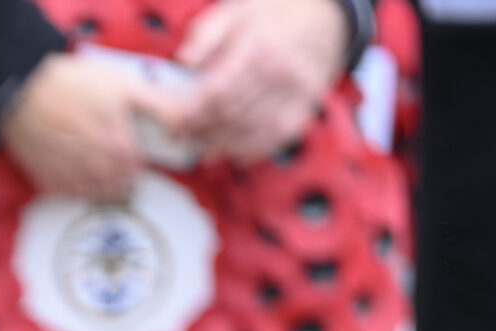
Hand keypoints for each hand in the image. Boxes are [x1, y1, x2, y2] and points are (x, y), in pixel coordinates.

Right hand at [0, 53, 190, 200]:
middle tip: (118, 165)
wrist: (22, 91)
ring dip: (102, 187)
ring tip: (100, 172)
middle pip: (120, 188)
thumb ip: (160, 107)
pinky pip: (69, 195)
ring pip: (96, 196)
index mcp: (122, 151)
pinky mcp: (49, 181)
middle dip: (123, 178)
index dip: (139, 161)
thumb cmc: (74, 84)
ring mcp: (73, 179)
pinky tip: (75, 173)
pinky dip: (75, 188)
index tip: (134, 154)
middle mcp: (100, 172)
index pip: (140, 171)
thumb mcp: (126, 86)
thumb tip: (183, 127)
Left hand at [173, 0, 352, 162]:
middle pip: (231, 114)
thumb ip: (206, 34)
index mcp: (260, 45)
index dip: (191, 112)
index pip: (218, 91)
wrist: (322, 20)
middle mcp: (282, 73)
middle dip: (199, 129)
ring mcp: (296, 96)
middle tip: (179, 134)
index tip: (172, 121)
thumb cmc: (273, 14)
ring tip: (197, 145)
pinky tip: (228, 151)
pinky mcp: (303, 111)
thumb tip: (183, 60)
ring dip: (219, 143)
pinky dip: (247, 149)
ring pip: (249, 131)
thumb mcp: (235, 11)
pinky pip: (271, 139)